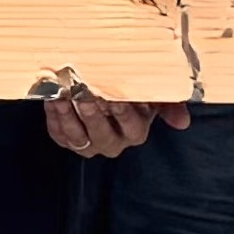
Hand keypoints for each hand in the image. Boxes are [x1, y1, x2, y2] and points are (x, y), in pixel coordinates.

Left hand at [42, 86, 158, 160]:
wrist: (101, 89)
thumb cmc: (132, 92)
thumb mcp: (153, 95)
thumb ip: (169, 104)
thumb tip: (182, 122)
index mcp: (135, 132)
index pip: (132, 127)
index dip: (124, 114)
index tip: (116, 98)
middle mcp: (113, 144)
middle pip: (102, 134)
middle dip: (92, 114)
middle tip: (83, 95)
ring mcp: (89, 145)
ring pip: (78, 137)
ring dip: (68, 116)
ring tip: (61, 96)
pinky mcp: (67, 141)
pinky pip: (59, 134)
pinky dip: (54, 117)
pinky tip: (50, 99)